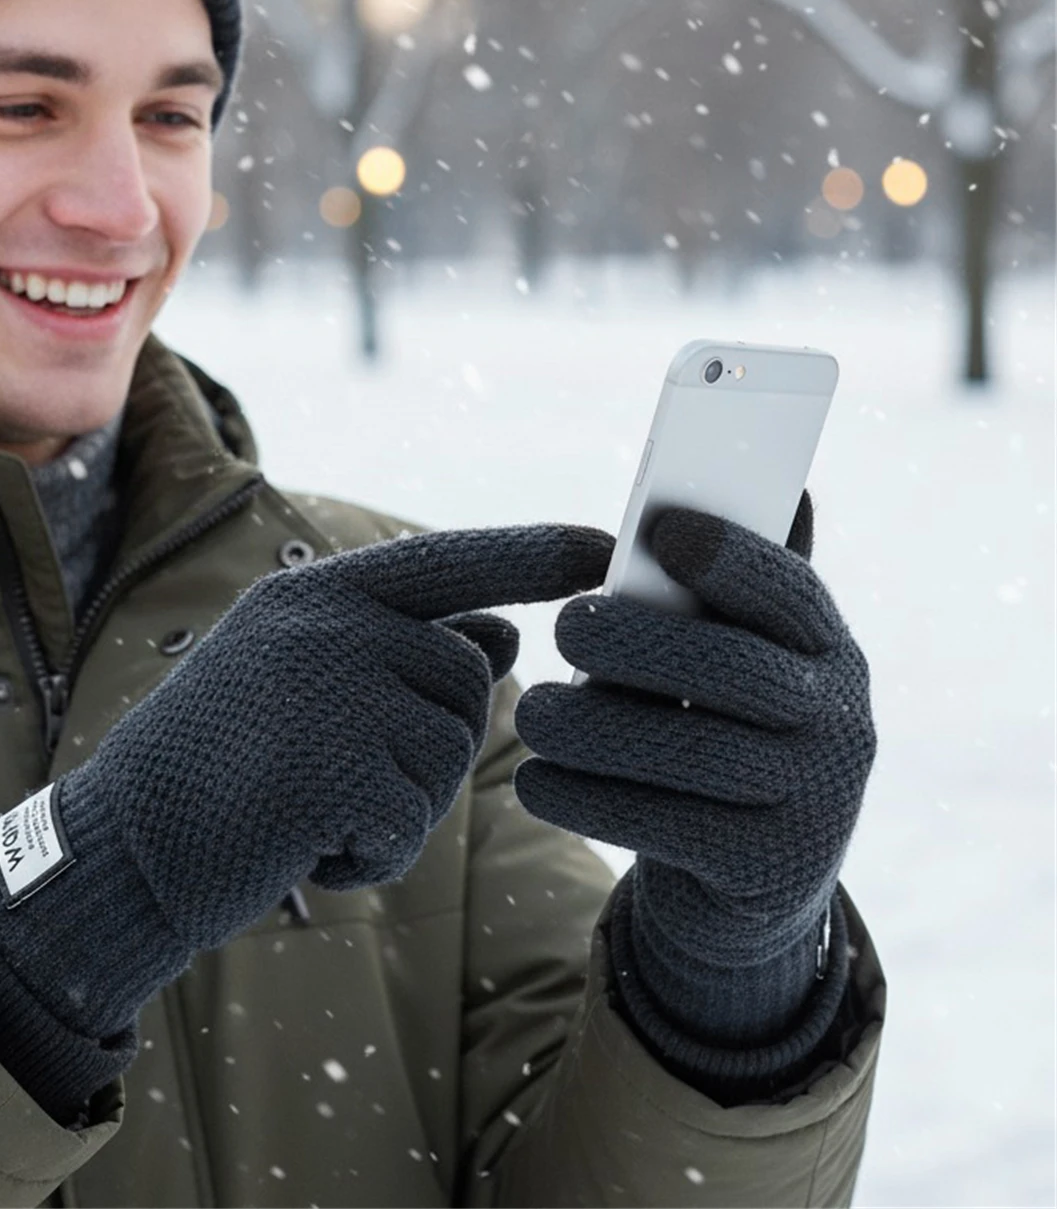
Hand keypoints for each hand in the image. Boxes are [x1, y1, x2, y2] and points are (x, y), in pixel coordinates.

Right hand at [79, 523, 612, 951]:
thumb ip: (398, 651)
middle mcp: (330, 622)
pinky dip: (370, 855)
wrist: (121, 844)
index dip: (532, 553)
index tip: (604, 548)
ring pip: (449, 754)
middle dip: (437, 744)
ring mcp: (333, 688)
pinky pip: (411, 822)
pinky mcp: (335, 765)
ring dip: (399, 806)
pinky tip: (300, 845)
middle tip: (344, 779)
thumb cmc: (215, 762)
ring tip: (310, 807)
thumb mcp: (301, 683)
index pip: (449, 559)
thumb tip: (509, 630)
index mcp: (317, 593)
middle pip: (471, 676)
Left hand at [513, 500, 873, 1027]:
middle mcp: (843, 724)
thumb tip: (785, 485)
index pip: (791, 592)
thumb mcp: (729, 665)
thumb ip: (729, 593)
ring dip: (596, 728)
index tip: (661, 531)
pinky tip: (535, 783)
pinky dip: (588, 799)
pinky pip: (665, 825)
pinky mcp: (767, 872)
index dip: (730, 557)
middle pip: (735, 670)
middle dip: (641, 643)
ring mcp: (818, 807)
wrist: (739, 888)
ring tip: (531, 714)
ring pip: (692, 752)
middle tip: (564, 626)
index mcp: (830, 653)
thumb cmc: (714, 734)